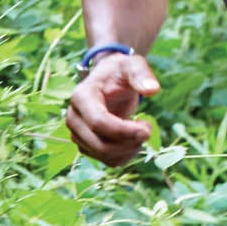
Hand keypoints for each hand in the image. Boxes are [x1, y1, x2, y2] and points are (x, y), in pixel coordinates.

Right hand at [66, 52, 159, 167]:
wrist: (109, 80)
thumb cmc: (120, 71)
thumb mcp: (132, 65)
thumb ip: (141, 74)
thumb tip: (153, 90)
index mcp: (81, 97)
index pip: (98, 123)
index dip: (123, 131)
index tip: (147, 130)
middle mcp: (74, 118)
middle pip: (100, 144)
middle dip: (130, 142)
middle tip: (148, 128)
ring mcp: (77, 133)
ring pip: (103, 155)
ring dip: (129, 149)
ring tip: (142, 130)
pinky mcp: (86, 144)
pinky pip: (107, 160)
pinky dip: (126, 155)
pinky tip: (135, 140)